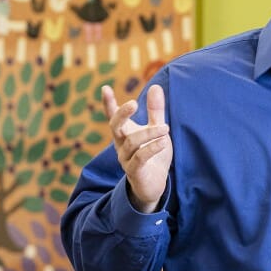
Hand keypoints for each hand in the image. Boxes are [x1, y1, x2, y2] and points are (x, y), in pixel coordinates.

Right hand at [102, 84, 172, 212]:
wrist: (154, 185)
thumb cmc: (154, 155)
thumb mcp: (156, 130)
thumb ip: (155, 111)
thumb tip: (156, 86)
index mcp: (124, 133)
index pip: (112, 116)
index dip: (108, 103)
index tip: (105, 88)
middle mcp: (121, 145)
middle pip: (115, 127)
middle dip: (122, 114)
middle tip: (134, 103)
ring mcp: (126, 159)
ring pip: (132, 142)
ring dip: (149, 133)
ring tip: (165, 127)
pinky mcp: (135, 172)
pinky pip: (140, 158)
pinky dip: (151, 148)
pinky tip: (162, 142)